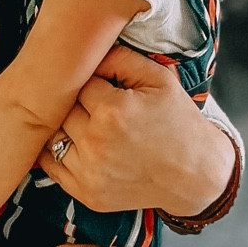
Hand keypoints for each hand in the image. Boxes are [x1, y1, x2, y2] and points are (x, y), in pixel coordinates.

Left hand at [36, 44, 237, 217]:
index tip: (107, 89)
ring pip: (53, 136)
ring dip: (66, 128)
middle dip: (79, 105)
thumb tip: (91, 53)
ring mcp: (89, 172)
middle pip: (63, 109)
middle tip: (100, 108)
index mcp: (113, 111)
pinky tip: (78, 145)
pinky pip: (51, 166)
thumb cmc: (179, 124)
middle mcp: (96, 143)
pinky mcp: (86, 193)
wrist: (196, 174)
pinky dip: (57, 153)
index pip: (81, 83)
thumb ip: (121, 58)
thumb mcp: (159, 79)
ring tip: (91, 127)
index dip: (94, 83)